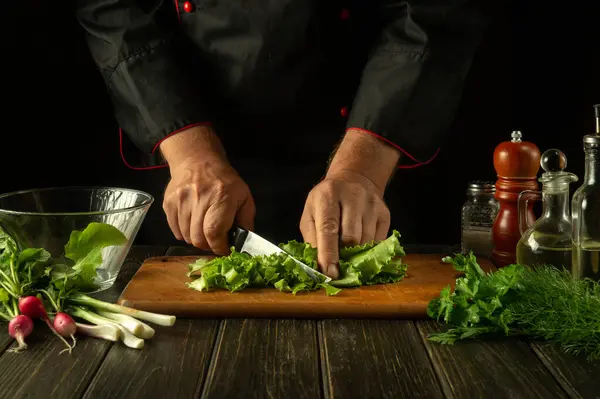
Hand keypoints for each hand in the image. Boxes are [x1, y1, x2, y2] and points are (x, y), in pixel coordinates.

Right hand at [159, 126, 254, 254]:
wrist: (197, 160)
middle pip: (198, 238)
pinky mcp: (168, 203)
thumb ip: (246, 220)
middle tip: (215, 240)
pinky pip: (175, 231)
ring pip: (186, 237)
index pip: (214, 232)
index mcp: (220, 196)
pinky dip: (185, 233)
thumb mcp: (244, 196)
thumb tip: (243, 243)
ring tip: (204, 229)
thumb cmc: (224, 181)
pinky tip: (193, 224)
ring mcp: (180, 201)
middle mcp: (198, 198)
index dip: (219, 246)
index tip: (224, 248)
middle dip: (208, 245)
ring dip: (196, 239)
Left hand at [299, 170, 390, 277]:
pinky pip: (378, 242)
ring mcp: (372, 205)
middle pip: (351, 238)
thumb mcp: (311, 213)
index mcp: (328, 196)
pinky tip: (360, 242)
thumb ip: (312, 238)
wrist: (354, 179)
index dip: (329, 254)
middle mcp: (353, 197)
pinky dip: (368, 249)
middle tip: (337, 262)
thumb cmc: (327, 200)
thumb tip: (318, 266)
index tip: (329, 273)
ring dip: (356, 254)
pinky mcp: (385, 214)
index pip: (329, 229)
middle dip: (343, 255)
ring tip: (347, 250)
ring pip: (366, 242)